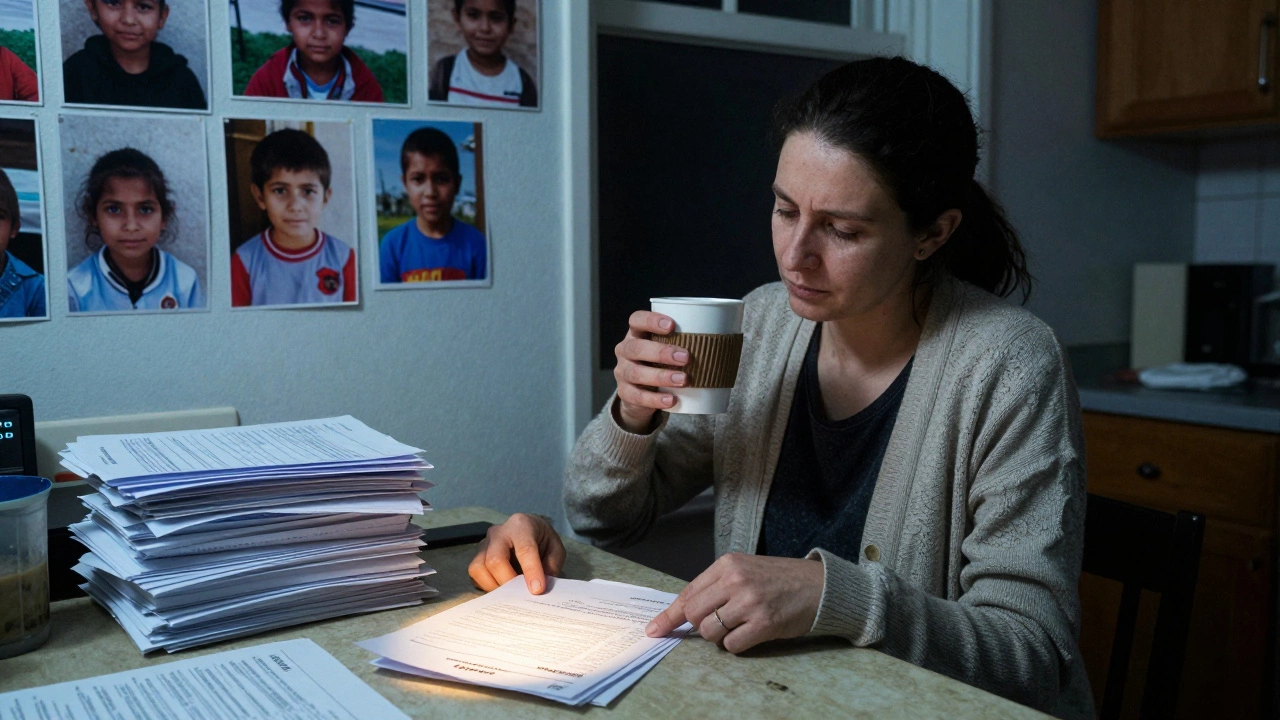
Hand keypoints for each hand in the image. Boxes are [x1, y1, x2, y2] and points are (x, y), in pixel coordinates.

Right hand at [467, 513, 566, 594]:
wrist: (528, 530)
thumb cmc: (542, 540)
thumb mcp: (555, 549)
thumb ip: (550, 567)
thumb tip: (538, 589)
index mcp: (521, 525)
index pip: (524, 549)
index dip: (531, 571)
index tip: (537, 590)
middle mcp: (498, 532)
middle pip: (495, 560)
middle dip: (508, 582)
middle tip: (522, 595)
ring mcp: (484, 544)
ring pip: (478, 568)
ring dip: (494, 586)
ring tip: (511, 593)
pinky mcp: (476, 557)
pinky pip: (475, 576)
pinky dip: (487, 586)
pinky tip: (502, 588)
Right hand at [613, 310, 689, 433]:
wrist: (642, 393)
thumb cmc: (663, 363)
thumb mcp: (670, 348)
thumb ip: (688, 342)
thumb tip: (730, 336)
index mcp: (637, 334)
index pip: (636, 320)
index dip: (651, 320)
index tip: (672, 325)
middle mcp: (625, 350)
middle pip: (636, 347)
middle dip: (661, 352)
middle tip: (686, 357)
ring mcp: (622, 372)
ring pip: (635, 372)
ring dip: (661, 376)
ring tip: (683, 380)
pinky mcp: (625, 393)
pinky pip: (637, 396)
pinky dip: (655, 400)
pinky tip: (671, 400)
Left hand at [645, 553, 823, 652]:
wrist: (819, 585)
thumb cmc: (779, 579)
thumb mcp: (745, 570)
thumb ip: (717, 586)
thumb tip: (685, 612)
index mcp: (728, 564)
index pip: (688, 593)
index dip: (669, 616)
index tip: (654, 629)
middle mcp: (736, 580)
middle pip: (694, 614)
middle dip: (700, 626)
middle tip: (720, 622)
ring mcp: (750, 602)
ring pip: (709, 632)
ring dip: (719, 636)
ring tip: (739, 625)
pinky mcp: (764, 623)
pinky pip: (731, 645)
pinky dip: (736, 645)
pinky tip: (751, 633)